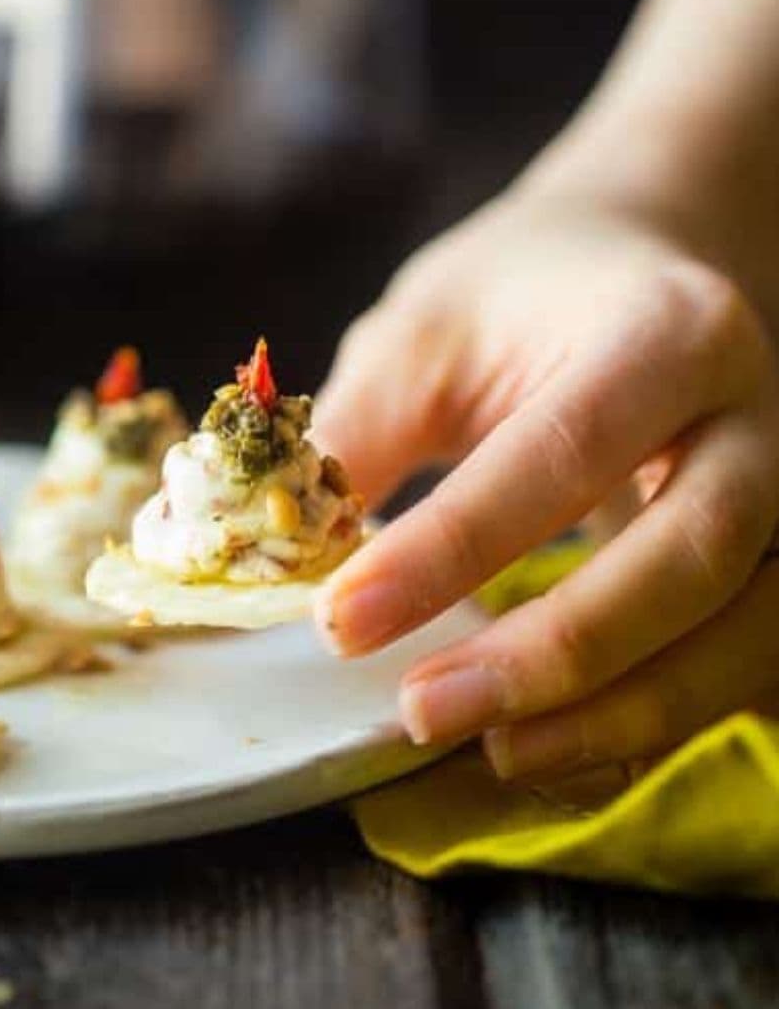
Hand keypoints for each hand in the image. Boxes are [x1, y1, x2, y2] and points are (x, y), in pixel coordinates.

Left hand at [313, 189, 778, 781]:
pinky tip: (567, 741)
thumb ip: (362, 433)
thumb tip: (277, 562)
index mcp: (666, 330)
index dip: (452, 547)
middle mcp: (757, 417)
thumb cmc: (526, 293)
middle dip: (556, 651)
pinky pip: (754, 664)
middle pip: (690, 557)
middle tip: (422, 709)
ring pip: (747, 634)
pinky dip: (667, 718)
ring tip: (496, 749)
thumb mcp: (428, 329)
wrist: (652, 259)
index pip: (563, 450)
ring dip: (624, 712)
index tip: (341, 619)